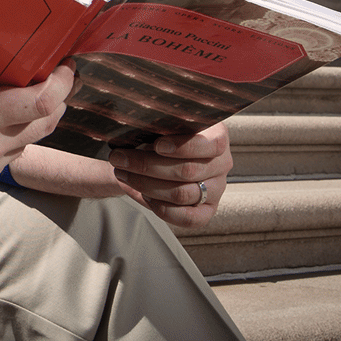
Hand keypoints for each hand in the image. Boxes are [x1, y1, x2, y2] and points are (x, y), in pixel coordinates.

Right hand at [0, 12, 73, 193]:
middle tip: (52, 72)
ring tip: (23, 91)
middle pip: (46, 124)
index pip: (40, 104)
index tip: (65, 62)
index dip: (61, 83)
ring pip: (29, 143)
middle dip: (56, 98)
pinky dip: (11, 138)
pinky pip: (8, 159)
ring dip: (33, 119)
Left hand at [108, 124, 231, 228]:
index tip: (157, 145)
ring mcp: (216, 189)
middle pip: (188, 171)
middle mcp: (221, 163)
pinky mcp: (207, 210)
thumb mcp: (163, 123)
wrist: (156, 154)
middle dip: (147, 165)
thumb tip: (136, 126)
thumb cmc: (160, 133)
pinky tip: (142, 193)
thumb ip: (159, 124)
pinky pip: (187, 218)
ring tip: (123, 174)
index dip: (184, 146)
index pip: (213, 144)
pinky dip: (160, 207)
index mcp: (217, 136)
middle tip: (119, 158)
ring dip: (146, 185)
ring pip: (182, 194)